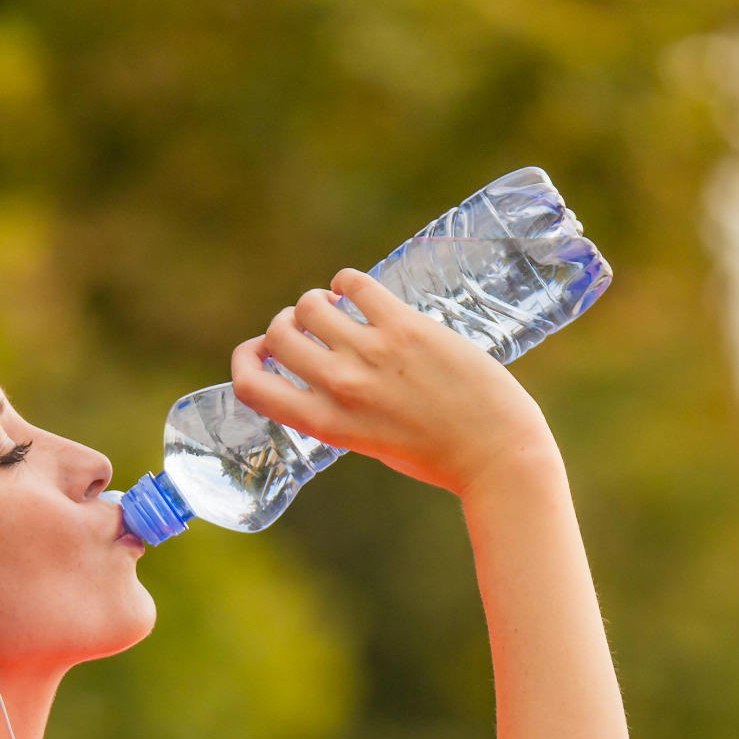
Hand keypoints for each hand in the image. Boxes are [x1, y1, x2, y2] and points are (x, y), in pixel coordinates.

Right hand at [229, 268, 557, 498]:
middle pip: (278, 335)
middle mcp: (340, 386)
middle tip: (307, 328)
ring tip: (336, 309)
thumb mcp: (368, 443)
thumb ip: (339, 411)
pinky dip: (346, 282)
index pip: (252, 386)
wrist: (494, 451)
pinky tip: (357, 291)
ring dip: (316, 302)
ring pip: (311, 304)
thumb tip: (323, 373)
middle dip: (284, 326)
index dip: (244, 361)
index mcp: (326, 424)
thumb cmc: (436, 456)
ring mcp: (372, 353)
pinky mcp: (406, 326)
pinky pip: (354, 284)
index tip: (255, 352)